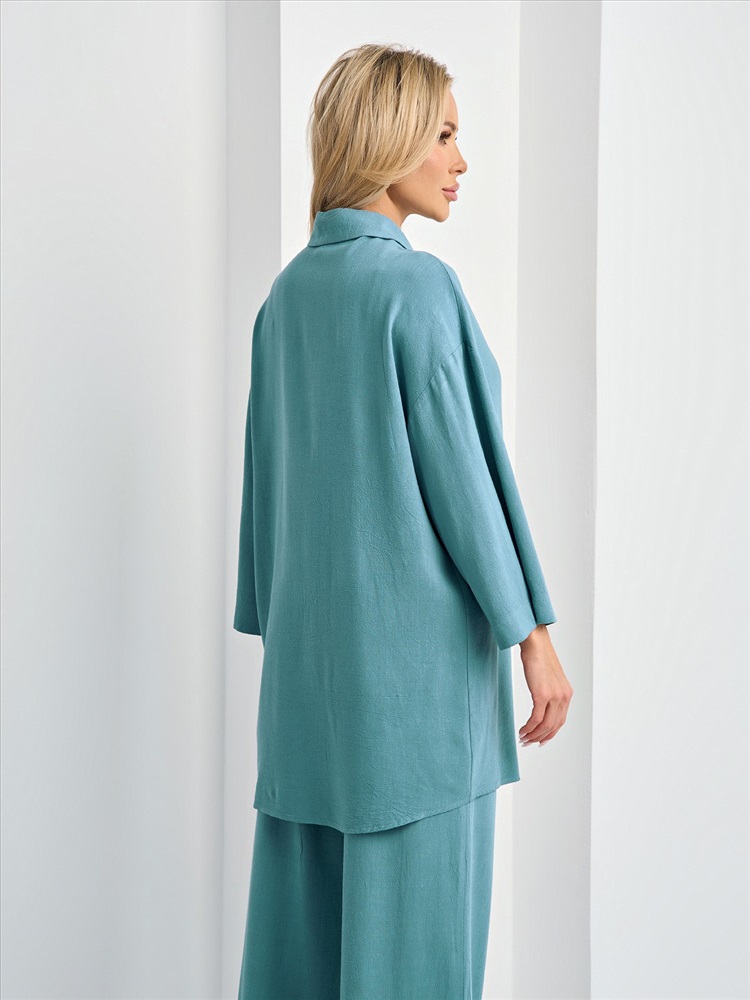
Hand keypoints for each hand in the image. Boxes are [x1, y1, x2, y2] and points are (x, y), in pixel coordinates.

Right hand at [517, 625, 572, 746]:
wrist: (536, 644)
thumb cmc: (539, 657)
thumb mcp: (548, 677)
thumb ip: (549, 691)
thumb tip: (541, 703)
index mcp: (567, 694)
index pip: (560, 721)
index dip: (550, 734)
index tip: (539, 740)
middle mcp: (564, 697)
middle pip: (553, 726)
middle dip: (540, 738)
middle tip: (528, 743)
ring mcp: (554, 696)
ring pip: (545, 725)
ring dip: (533, 735)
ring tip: (522, 738)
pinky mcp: (542, 694)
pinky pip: (536, 718)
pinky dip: (529, 727)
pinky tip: (522, 730)